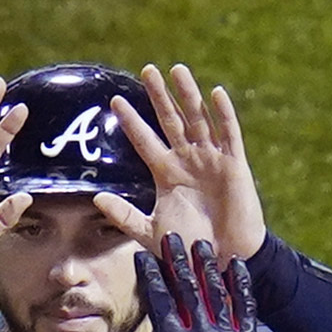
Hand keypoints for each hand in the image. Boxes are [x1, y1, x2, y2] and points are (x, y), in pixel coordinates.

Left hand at [92, 64, 264, 258]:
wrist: (222, 261)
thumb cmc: (188, 247)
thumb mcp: (151, 232)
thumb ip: (125, 216)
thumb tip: (96, 198)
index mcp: (166, 173)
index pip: (145, 140)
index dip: (131, 121)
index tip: (114, 101)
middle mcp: (187, 161)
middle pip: (170, 120)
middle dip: (159, 96)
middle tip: (147, 71)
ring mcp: (211, 160)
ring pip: (197, 120)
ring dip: (188, 95)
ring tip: (177, 70)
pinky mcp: (234, 166)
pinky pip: (229, 135)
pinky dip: (224, 115)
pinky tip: (216, 94)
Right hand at [98, 237, 279, 331]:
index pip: (157, 296)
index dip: (150, 274)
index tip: (143, 254)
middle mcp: (197, 328)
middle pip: (186, 286)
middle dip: (177, 260)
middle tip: (173, 237)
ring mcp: (224, 331)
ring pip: (214, 290)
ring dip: (206, 266)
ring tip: (201, 245)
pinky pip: (244, 305)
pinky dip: (240, 284)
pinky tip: (237, 265)